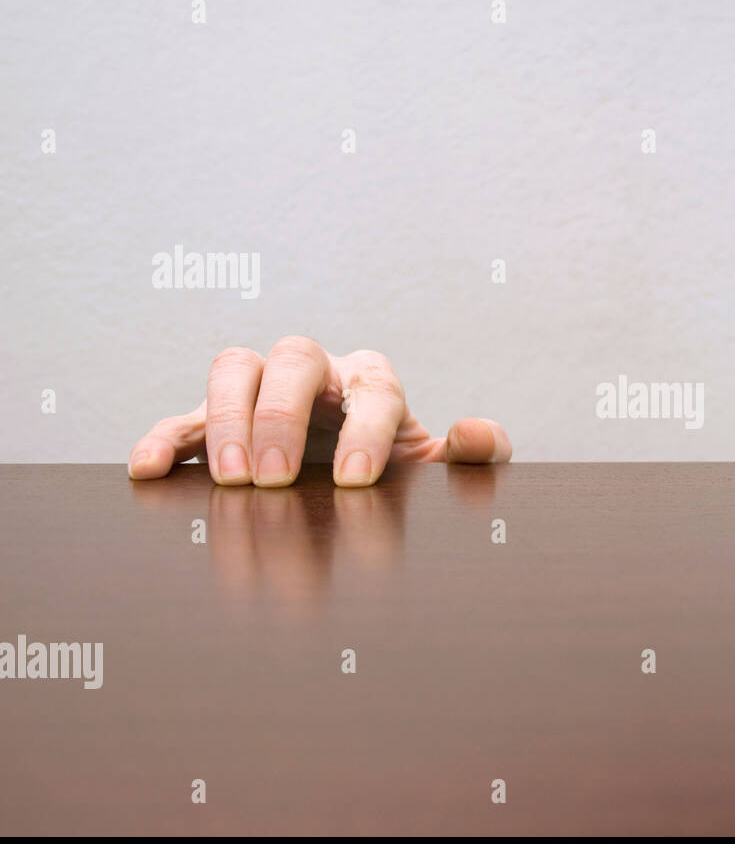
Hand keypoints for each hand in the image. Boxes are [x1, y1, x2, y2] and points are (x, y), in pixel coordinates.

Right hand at [128, 336, 511, 486]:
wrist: (355, 472)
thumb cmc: (397, 465)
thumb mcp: (440, 467)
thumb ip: (476, 454)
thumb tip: (472, 434)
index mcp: (375, 379)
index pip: (373, 389)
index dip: (364, 432)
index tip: (354, 483)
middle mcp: (318, 371)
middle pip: (294, 360)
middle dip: (283, 417)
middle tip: (276, 480)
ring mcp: (263, 389)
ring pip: (235, 368)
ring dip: (227, 418)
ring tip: (230, 477)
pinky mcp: (219, 418)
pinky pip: (183, 413)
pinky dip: (165, 436)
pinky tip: (149, 467)